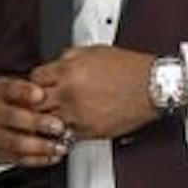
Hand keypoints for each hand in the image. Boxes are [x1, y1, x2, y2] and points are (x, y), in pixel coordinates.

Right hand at [0, 74, 66, 167]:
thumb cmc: (15, 102)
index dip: (25, 92)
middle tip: (58, 125)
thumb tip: (63, 81)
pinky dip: (38, 159)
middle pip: (12, 117)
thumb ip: (40, 84)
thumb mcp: (21, 86)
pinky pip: (19, 159)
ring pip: (15, 142)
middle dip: (37, 122)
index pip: (10, 89)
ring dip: (40, 145)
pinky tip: (53, 156)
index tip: (41, 94)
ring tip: (59, 146)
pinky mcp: (1, 153)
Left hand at [33, 44, 158, 143]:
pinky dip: (64, 132)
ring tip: (49, 118)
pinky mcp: (89, 131)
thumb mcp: (94, 51)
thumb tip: (55, 64)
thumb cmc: (129, 68)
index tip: (38, 86)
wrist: (153, 87)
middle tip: (36, 105)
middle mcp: (70, 93)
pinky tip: (67, 126)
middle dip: (34, 104)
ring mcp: (78, 114)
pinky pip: (66, 135)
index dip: (34, 83)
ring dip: (46, 121)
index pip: (34, 79)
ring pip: (46, 123)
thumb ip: (69, 57)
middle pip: (34, 104)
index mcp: (69, 70)